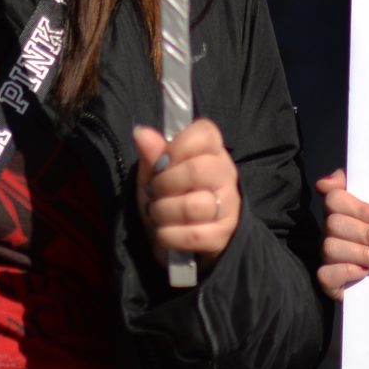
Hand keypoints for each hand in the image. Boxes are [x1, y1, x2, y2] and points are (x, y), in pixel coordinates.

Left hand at [132, 119, 242, 269]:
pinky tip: (165, 231)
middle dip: (164, 183)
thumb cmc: (170, 194)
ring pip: (194, 205)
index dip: (178, 145)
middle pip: (198, 170)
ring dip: (163, 211)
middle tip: (154, 191)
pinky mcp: (222, 234)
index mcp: (212, 152)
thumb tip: (141, 132)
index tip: (162, 161)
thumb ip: (152, 154)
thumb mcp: (156, 173)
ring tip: (157, 213)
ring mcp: (227, 206)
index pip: (205, 134)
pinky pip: (192, 235)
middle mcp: (225, 175)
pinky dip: (168, 235)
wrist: (184, 235)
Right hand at [315, 168, 368, 299]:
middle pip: (334, 223)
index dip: (358, 208)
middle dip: (366, 233)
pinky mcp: (329, 281)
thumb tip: (327, 182)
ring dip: (362, 253)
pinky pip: (324, 275)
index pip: (334, 198)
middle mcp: (331, 232)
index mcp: (342, 211)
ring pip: (329, 248)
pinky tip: (365, 271)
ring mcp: (327, 256)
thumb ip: (364, 184)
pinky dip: (346, 272)